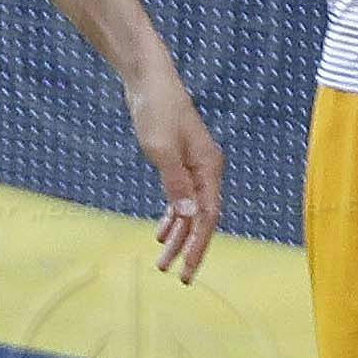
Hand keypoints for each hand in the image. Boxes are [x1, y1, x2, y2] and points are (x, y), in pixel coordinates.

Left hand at [129, 71, 223, 282]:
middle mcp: (206, 170)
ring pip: (189, 211)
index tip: (187, 270)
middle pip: (201, 218)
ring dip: (176, 237)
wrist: (149, 80)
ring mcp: (193, 167)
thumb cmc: (156, 110)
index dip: (198, 245)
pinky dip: (171, 218)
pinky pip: (180, 199)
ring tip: (161, 263)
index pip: (207, 216)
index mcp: (209, 168)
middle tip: (178, 277)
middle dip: (189, 248)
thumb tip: (189, 215)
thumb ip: (175, 183)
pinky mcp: (179, 163)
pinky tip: (160, 234)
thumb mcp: (161, 149)